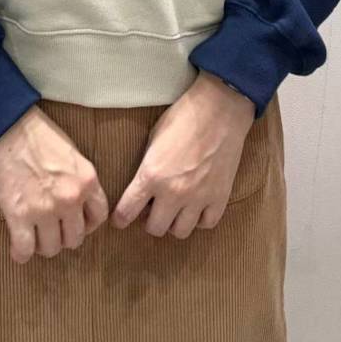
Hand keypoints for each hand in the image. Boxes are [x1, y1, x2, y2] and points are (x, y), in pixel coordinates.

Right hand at [0, 105, 108, 263]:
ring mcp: (45, 210)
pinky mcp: (19, 215)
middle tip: (52, 231)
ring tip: (34, 238)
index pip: (99, 217)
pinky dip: (21, 253)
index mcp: (87, 181)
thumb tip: (77, 203)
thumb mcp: (73, 155)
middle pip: (75, 238)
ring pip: (52, 248)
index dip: (87, 225)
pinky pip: (24, 249)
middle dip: (63, 237)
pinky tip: (18, 250)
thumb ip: (79, 181)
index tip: (76, 223)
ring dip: (43, 246)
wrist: (8, 127)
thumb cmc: (39, 135)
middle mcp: (70, 199)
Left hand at [110, 71, 255, 237]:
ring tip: (175, 210)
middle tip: (153, 210)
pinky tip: (197, 207)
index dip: (121, 219)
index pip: (127, 212)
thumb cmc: (183, 117)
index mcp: (151, 176)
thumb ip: (147, 167)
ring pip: (180, 232)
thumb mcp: (153, 139)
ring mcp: (198, 198)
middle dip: (150, 221)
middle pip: (155, 229)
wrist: (220, 109)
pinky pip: (207, 224)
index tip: (121, 219)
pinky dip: (200, 219)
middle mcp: (173, 193)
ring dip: (175, 223)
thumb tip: (143, 187)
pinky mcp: (220, 197)